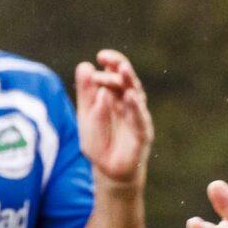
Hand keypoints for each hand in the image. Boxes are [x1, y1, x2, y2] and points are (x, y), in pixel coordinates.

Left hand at [76, 49, 152, 188]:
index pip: (116, 73)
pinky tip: (130, 96)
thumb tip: (85, 65)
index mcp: (115, 95)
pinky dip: (135, 107)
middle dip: (119, 68)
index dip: (111, 63)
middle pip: (127, 80)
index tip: (100, 57)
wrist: (109, 170)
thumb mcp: (86, 116)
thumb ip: (85, 94)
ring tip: (123, 69)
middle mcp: (129, 103)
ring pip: (136, 95)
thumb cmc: (99, 142)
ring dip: (130, 81)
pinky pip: (140, 118)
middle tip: (108, 60)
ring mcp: (137, 117)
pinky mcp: (142, 133)